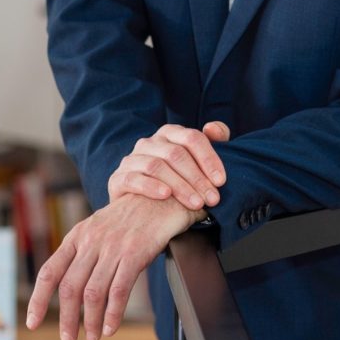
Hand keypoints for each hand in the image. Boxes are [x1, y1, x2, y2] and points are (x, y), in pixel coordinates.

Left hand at [25, 193, 202, 339]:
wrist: (163, 196)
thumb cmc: (131, 217)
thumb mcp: (99, 228)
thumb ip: (83, 253)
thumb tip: (70, 291)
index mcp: (78, 235)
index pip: (50, 271)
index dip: (38, 300)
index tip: (32, 323)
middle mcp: (91, 240)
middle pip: (70, 287)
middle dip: (67, 319)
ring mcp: (113, 246)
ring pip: (93, 293)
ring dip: (90, 321)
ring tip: (93, 336)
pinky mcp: (135, 252)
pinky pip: (119, 290)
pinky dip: (112, 314)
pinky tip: (110, 327)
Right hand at [107, 121, 229, 211]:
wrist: (142, 210)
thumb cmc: (177, 182)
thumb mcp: (196, 163)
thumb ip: (211, 144)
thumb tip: (213, 129)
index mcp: (170, 133)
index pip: (192, 138)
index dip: (209, 158)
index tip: (221, 181)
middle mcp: (149, 142)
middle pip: (176, 154)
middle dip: (198, 178)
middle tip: (212, 198)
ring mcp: (132, 159)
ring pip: (157, 166)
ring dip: (180, 186)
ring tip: (196, 203)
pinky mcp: (118, 178)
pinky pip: (133, 179)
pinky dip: (151, 186)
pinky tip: (165, 196)